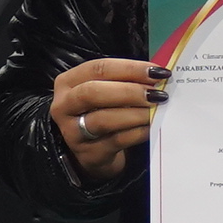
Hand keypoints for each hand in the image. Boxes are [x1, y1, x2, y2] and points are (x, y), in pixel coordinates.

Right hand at [50, 57, 164, 182]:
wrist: (95, 151)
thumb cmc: (103, 112)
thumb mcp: (107, 91)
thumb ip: (126, 81)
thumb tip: (158, 75)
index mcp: (69, 82)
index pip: (98, 69)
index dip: (130, 68)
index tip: (157, 72)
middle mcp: (64, 106)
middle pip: (93, 92)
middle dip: (130, 91)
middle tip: (157, 93)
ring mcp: (73, 132)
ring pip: (103, 119)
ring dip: (135, 113)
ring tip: (157, 110)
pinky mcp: (89, 154)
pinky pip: (116, 140)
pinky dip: (138, 132)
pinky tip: (152, 127)